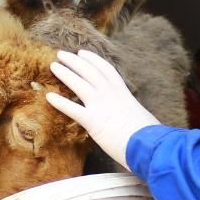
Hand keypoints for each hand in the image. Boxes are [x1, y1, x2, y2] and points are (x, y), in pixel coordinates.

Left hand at [46, 49, 159, 169]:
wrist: (149, 145)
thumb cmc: (151, 136)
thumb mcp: (144, 119)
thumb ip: (134, 115)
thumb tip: (137, 120)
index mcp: (124, 94)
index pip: (107, 71)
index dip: (93, 60)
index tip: (82, 53)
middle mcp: (112, 96)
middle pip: (90, 72)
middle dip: (75, 62)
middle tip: (61, 54)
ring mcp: (102, 107)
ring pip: (80, 84)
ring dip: (66, 73)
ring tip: (53, 66)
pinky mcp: (93, 122)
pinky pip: (73, 109)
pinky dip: (60, 102)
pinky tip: (48, 97)